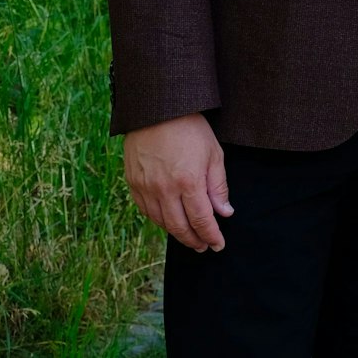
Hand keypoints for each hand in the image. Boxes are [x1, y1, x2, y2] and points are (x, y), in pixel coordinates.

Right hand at [123, 113, 232, 252]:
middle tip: (204, 247)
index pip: (202, 220)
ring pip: (161, 222)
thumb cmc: (190, 129)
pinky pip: (146, 210)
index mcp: (188, 182)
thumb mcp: (214, 154)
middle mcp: (164, 189)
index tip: (218, 245)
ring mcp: (145, 188)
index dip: (211, 236)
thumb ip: (218, 186)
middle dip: (194, 240)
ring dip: (176, 233)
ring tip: (189, 237)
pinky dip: (159, 220)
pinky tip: (168, 221)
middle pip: (179, 226)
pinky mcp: (133, 183)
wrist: (157, 110)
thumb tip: (224, 213)